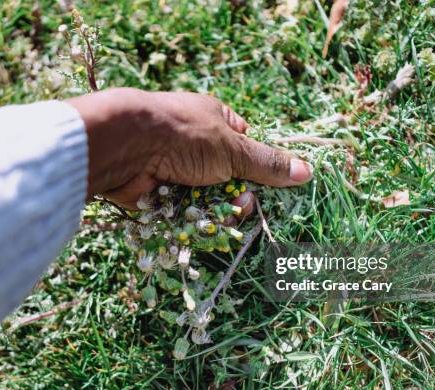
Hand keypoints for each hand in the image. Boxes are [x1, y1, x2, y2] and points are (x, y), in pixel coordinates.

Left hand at [66, 88, 312, 208]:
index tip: (267, 185)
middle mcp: (197, 145)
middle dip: (237, 196)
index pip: (246, 148)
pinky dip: (192, 218)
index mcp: (216, 122)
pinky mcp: (162, 193)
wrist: (127, 147)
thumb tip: (307, 171)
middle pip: (230, 179)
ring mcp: (178, 169)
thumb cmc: (184, 135)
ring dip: (216, 210)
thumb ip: (266, 163)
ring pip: (209, 199)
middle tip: (239, 204)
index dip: (257, 168)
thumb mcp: (232, 148)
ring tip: (217, 213)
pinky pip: (186, 212)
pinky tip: (196, 222)